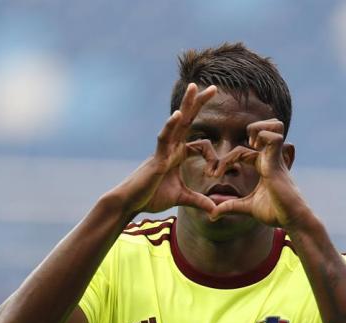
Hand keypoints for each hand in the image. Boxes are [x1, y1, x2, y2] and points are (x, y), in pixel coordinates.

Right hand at [112, 83, 218, 215]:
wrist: (130, 203)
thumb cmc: (151, 197)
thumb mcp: (181, 199)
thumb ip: (199, 201)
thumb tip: (215, 211)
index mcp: (178, 155)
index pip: (201, 145)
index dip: (212, 157)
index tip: (215, 174)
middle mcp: (171, 148)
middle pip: (188, 121)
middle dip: (199, 104)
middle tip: (213, 87)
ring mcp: (163, 150)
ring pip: (176, 123)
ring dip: (186, 105)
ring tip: (193, 87)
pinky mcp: (156, 158)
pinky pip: (164, 139)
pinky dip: (170, 126)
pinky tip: (178, 114)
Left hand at [209, 119, 307, 227]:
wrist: (292, 220)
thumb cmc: (275, 212)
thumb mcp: (247, 208)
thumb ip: (230, 207)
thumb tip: (212, 215)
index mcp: (262, 166)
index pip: (243, 150)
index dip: (226, 159)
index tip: (213, 175)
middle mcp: (270, 158)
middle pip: (265, 128)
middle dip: (250, 130)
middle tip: (237, 151)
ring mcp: (275, 158)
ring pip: (274, 126)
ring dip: (258, 129)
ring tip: (250, 145)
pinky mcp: (278, 163)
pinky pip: (274, 137)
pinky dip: (263, 137)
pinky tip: (254, 149)